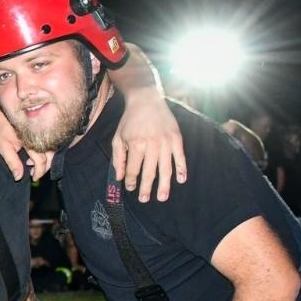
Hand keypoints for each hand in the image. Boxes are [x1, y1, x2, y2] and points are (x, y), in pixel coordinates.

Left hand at [0, 105, 51, 180]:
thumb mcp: (3, 147)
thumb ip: (12, 162)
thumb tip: (19, 177)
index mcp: (31, 140)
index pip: (41, 160)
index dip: (40, 171)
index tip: (34, 177)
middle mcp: (40, 134)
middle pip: (51, 154)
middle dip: (46, 166)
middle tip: (37, 174)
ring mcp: (42, 130)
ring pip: (53, 148)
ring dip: (47, 158)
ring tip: (33, 164)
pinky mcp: (41, 127)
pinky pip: (50, 140)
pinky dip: (46, 150)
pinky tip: (36, 154)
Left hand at [113, 87, 185, 201]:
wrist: (147, 101)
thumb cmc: (130, 121)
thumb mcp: (118, 138)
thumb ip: (119, 159)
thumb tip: (120, 178)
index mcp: (137, 145)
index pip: (134, 170)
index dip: (132, 181)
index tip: (131, 189)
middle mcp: (153, 145)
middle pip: (150, 172)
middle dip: (146, 188)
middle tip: (144, 199)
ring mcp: (166, 142)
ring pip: (166, 168)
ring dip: (164, 185)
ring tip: (162, 197)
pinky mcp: (177, 138)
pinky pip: (180, 157)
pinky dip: (182, 169)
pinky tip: (181, 180)